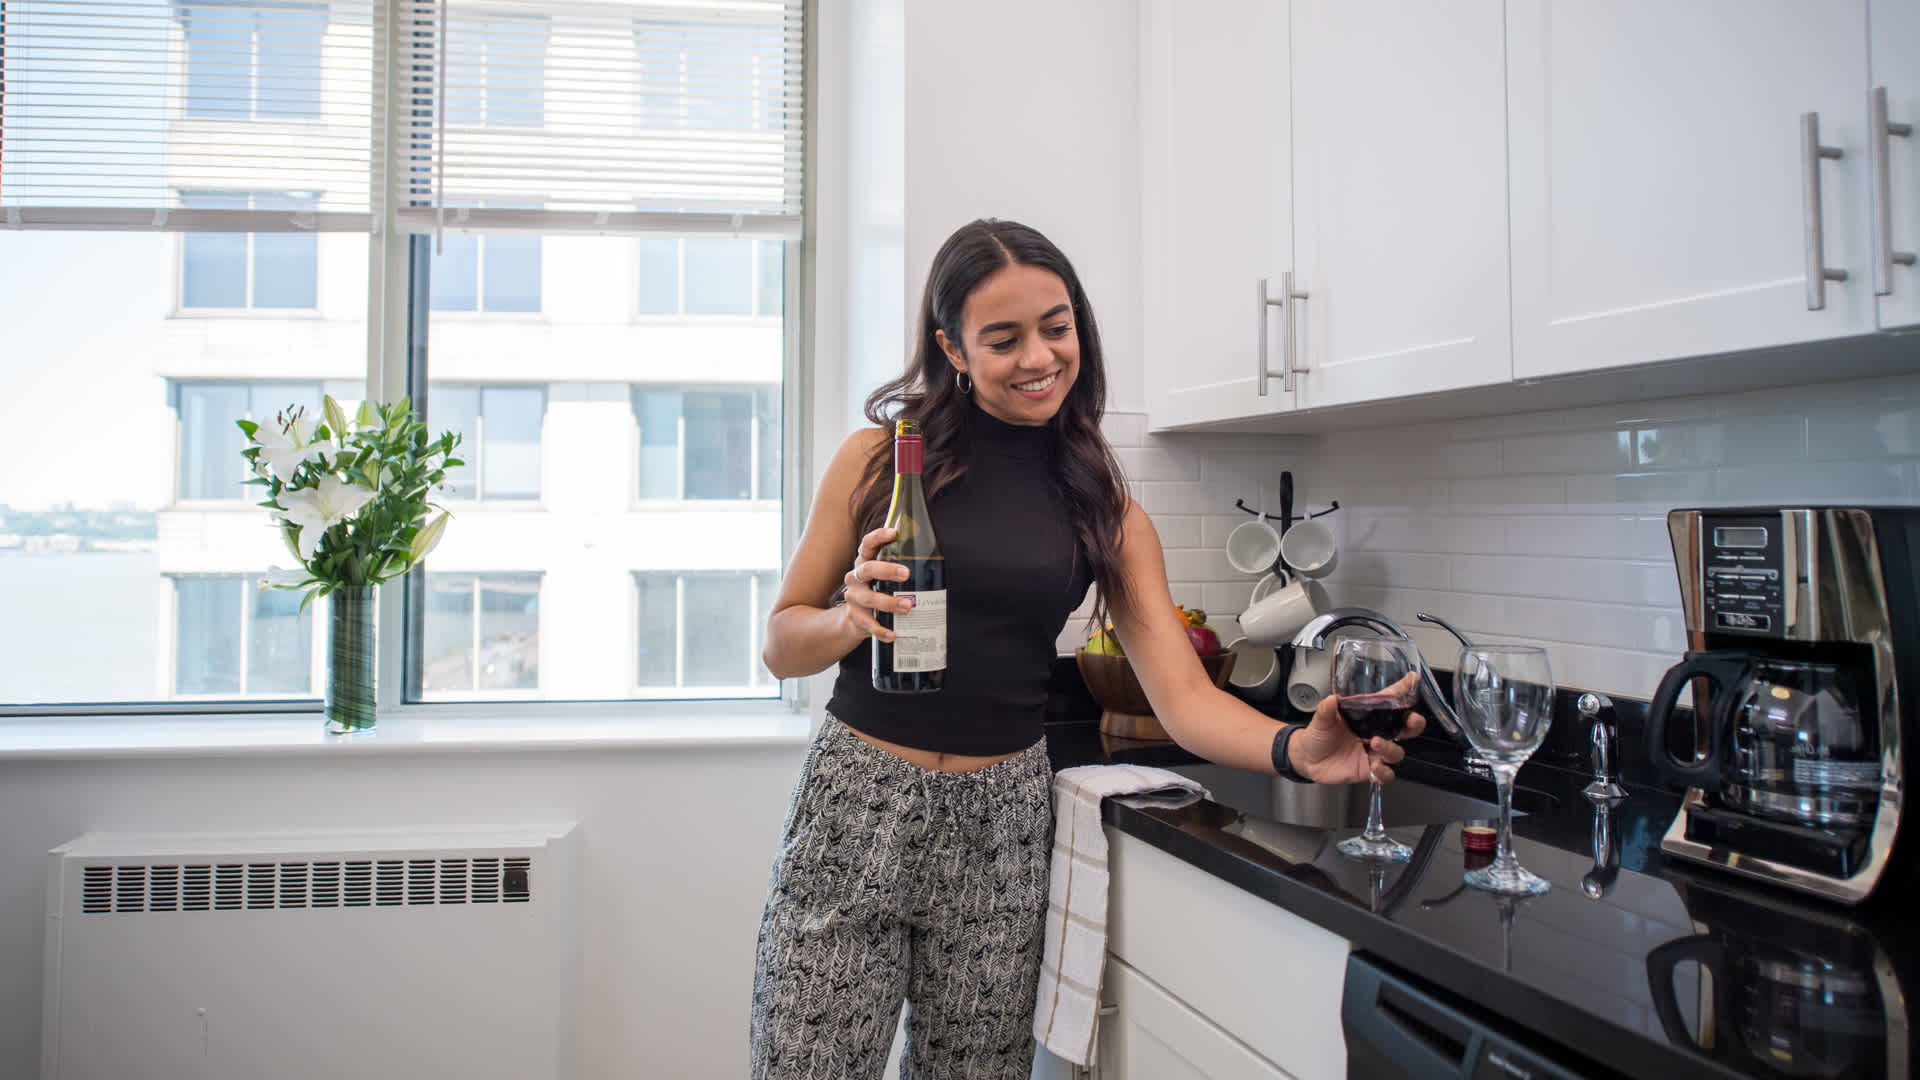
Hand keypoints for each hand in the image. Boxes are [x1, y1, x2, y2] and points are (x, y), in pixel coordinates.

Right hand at [839, 526, 907, 640]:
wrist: (855, 620)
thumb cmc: (878, 591)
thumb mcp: (884, 578)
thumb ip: (900, 568)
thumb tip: (935, 561)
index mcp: (864, 562)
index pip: (867, 544)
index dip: (878, 537)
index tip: (894, 533)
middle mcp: (856, 577)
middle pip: (867, 569)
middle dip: (887, 570)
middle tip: (906, 574)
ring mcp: (854, 598)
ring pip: (869, 598)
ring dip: (889, 602)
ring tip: (908, 606)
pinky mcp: (855, 617)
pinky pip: (869, 624)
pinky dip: (882, 630)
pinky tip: (893, 634)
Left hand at [1291, 676, 1426, 784]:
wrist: (1307, 758)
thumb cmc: (1318, 734)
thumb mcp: (1321, 719)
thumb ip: (1326, 709)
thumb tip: (1331, 699)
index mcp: (1367, 716)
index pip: (1389, 702)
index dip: (1403, 691)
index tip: (1412, 680)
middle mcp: (1375, 734)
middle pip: (1405, 729)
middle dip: (1414, 724)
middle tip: (1413, 720)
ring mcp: (1374, 752)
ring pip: (1396, 752)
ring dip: (1390, 748)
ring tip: (1376, 744)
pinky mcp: (1369, 769)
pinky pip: (1386, 774)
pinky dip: (1385, 772)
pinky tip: (1376, 767)